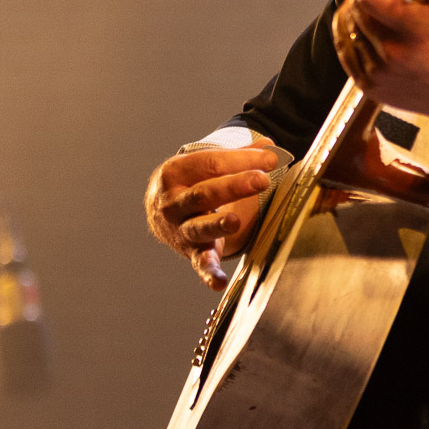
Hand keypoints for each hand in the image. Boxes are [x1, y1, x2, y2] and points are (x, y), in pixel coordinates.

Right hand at [144, 139, 283, 289]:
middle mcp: (173, 202)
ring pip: (199, 227)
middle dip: (233, 186)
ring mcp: (180, 229)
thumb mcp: (203, 164)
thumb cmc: (190, 182)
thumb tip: (270, 145)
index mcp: (175, 172)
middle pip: (204, 193)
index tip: (270, 160)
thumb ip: (237, 155)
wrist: (158, 211)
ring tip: (235, 220)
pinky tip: (219, 283)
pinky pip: (200, 264)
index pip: (210, 164)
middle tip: (261, 180)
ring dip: (218, 225)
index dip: (241, 161)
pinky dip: (209, 274)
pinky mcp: (191, 252)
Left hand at [331, 0, 428, 159]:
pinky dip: (353, 35)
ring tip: (381, 15)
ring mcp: (379, 73)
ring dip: (360, 13)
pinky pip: (345, 50)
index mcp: (417, 28)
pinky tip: (370, 31)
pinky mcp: (370, 87)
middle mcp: (394, 52)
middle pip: (356, 6)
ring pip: (347, 27)